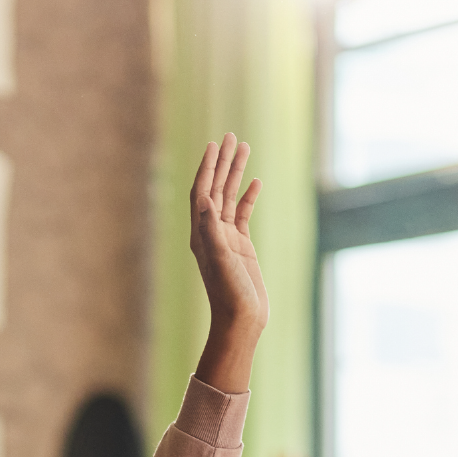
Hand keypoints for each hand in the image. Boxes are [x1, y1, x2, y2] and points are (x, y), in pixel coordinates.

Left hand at [188, 134, 267, 390]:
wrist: (241, 320)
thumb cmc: (229, 294)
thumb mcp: (220, 260)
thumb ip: (212, 230)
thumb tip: (205, 201)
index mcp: (201, 233)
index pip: (201, 192)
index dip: (207, 167)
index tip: (214, 144)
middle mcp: (210, 232)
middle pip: (215, 188)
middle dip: (222, 162)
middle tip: (231, 136)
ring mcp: (226, 238)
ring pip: (230, 197)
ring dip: (236, 173)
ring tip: (245, 148)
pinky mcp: (241, 246)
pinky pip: (243, 214)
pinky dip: (249, 197)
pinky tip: (256, 182)